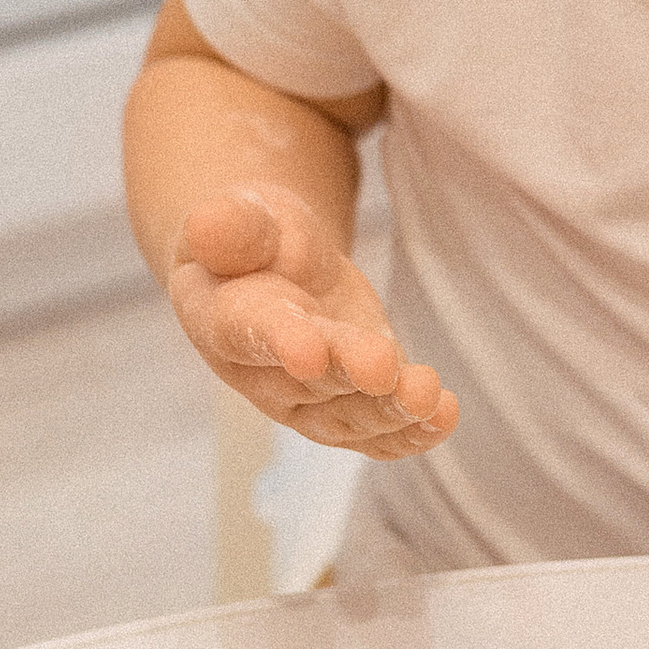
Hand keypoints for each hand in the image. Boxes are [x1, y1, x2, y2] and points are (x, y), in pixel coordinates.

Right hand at [170, 186, 460, 458]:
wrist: (273, 268)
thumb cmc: (251, 239)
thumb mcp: (239, 216)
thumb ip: (230, 226)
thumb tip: (206, 225)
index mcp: (221, 318)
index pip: (248, 334)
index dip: (280, 343)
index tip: (308, 352)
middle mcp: (262, 371)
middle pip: (309, 380)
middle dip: (348, 374)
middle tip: (383, 368)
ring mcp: (309, 396)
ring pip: (348, 416)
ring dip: (389, 411)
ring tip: (428, 397)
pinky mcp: (351, 403)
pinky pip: (376, 433)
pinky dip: (409, 433)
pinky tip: (442, 418)